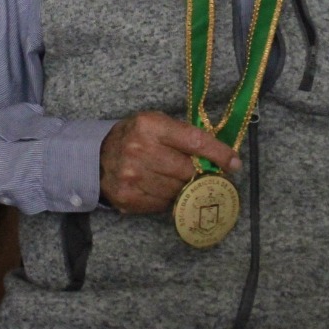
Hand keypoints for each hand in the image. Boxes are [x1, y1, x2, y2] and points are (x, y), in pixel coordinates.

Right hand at [98, 111, 239, 213]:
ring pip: (178, 191)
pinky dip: (168, 199)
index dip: (219, 154)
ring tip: (175, 181)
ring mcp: (132, 176)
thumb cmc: (133, 137)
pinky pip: (163, 205)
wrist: (94, 158)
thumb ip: (184, 136)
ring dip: (183, 188)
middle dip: (198, 173)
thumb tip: (221, 156)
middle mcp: (139, 150)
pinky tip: (161, 190)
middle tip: (200, 174)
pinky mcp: (128, 198)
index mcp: (150, 125)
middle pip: (188, 170)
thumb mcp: (154, 123)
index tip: (234, 164)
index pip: (195, 141)